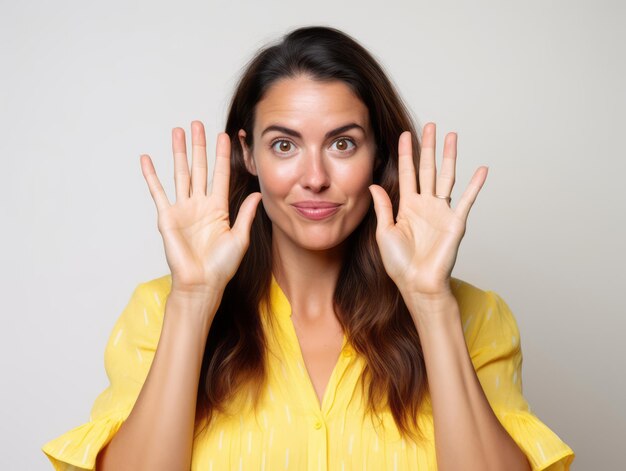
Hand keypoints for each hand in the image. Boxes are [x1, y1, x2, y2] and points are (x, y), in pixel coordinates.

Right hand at [140, 121, 261, 295]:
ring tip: (178, 132)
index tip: (224, 136)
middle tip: (198, 124)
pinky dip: (151, 175)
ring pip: (180, 174)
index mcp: (219, 208)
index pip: (221, 175)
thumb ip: (246, 213)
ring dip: (179, 153)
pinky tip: (147, 159)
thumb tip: (259, 194)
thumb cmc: (221, 266)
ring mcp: (183, 209)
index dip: (222, 156)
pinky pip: (158, 191)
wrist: (201, 283)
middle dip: (199, 146)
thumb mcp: (240, 237)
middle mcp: (200, 204)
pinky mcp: (167, 216)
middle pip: (199, 168)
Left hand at [369, 123, 487, 297]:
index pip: (407, 173)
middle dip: (429, 147)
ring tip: (452, 136)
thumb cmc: (399, 264)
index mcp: (407, 207)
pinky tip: (481, 169)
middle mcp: (426, 205)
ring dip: (450, 157)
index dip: (406, 154)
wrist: (417, 284)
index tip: (404, 134)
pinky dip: (474, 185)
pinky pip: (467, 200)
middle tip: (431, 126)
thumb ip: (383, 207)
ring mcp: (442, 212)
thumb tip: (375, 185)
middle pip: (428, 169)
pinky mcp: (456, 222)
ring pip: (447, 177)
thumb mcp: (384, 232)